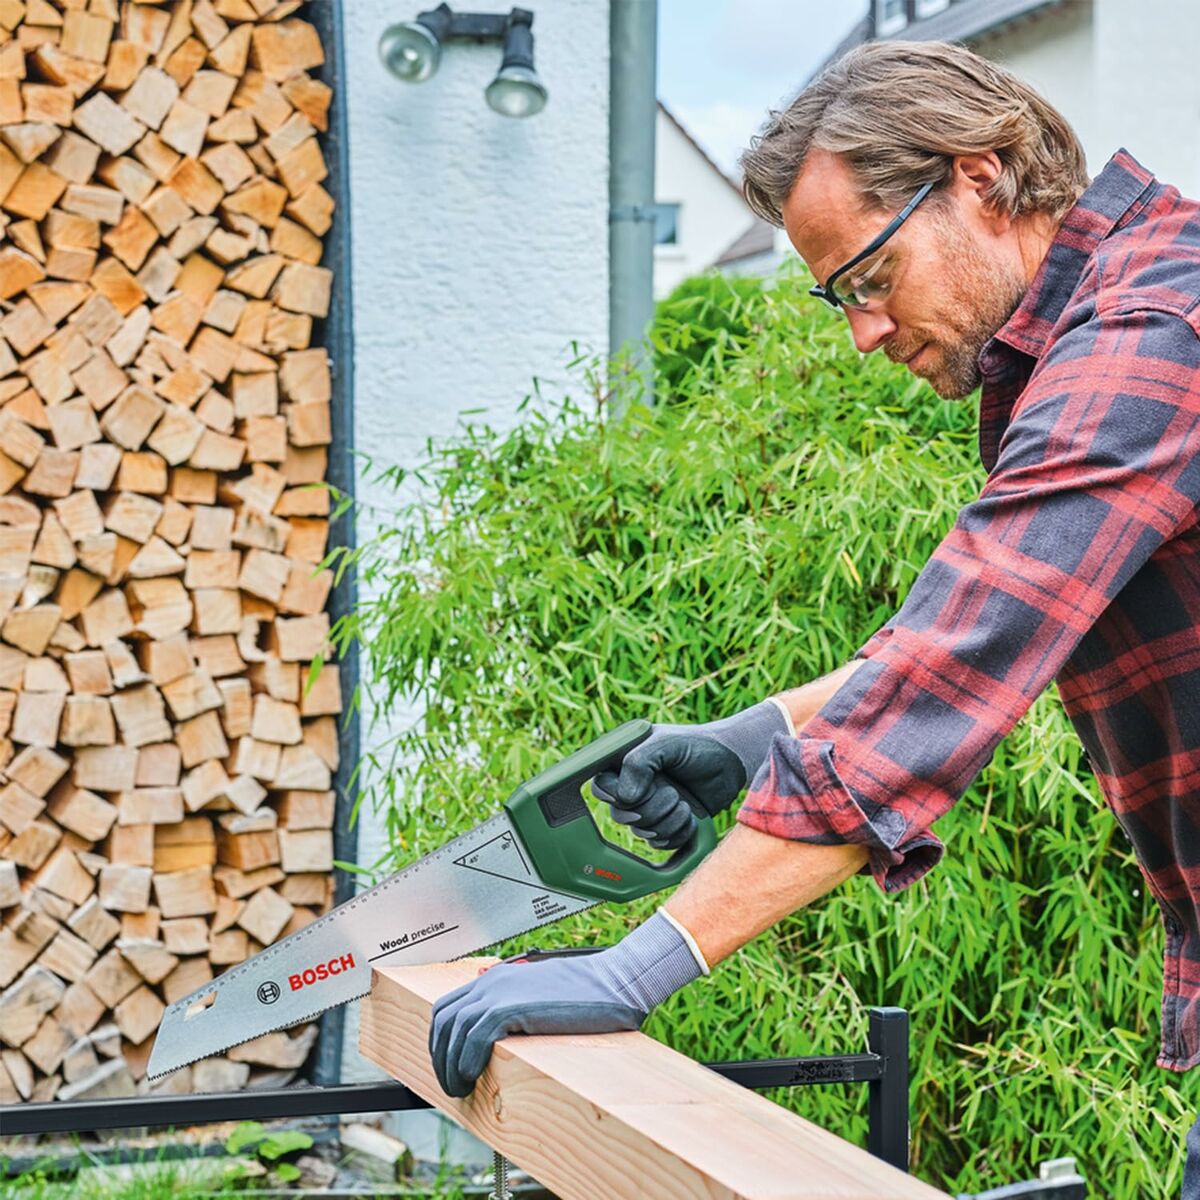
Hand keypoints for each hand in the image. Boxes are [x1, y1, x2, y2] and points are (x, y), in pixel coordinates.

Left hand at [428, 911, 704, 1096]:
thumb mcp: (543, 998)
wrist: (615, 980)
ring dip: (450, 1065)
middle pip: (444, 1020)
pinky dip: (466, 1061)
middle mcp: (493, 982)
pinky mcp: (512, 1007)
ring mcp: (501, 993)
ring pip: (453, 1031)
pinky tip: (474, 1076)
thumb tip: (505, 1040)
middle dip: (440, 1056)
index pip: (449, 1007)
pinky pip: (473, 1038)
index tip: (448, 1063)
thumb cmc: (590, 992)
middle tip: (451, 1083)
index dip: (442, 1039)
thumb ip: (520, 1010)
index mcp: (498, 979)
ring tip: (461, 1088)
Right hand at [591, 701, 789, 849]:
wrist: (733, 763)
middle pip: (620, 814)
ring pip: (641, 831)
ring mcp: (650, 806)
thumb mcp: (667, 744)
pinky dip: (677, 834)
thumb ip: (639, 762)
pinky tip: (691, 819)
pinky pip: (660, 843)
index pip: (601, 786)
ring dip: (667, 822)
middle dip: (651, 809)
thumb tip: (625, 797)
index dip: (616, 795)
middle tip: (673, 794)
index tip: (637, 795)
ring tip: (686, 804)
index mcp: (625, 761)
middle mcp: (634, 785)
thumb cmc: (700, 745)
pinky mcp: (667, 823)